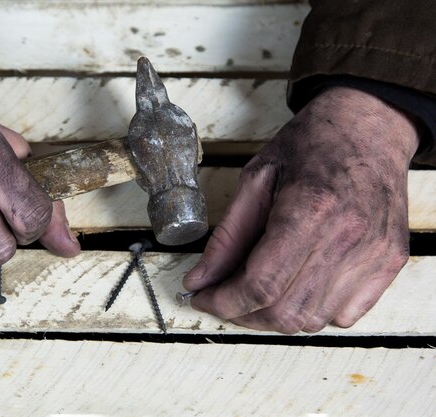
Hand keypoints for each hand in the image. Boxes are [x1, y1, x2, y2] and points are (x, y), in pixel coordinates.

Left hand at [183, 86, 419, 332]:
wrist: (369, 125)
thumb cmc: (312, 144)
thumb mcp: (256, 178)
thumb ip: (228, 235)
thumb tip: (201, 279)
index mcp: (309, 209)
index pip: (260, 284)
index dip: (225, 302)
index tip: (203, 298)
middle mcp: (347, 238)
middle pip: (285, 311)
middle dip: (243, 313)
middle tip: (224, 297)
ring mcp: (373, 254)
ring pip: (312, 320)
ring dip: (275, 316)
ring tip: (258, 289)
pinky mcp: (389, 263)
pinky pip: (344, 315)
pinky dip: (312, 312)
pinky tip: (297, 285)